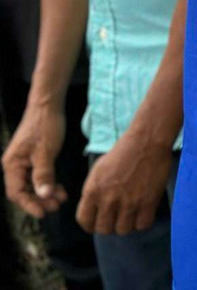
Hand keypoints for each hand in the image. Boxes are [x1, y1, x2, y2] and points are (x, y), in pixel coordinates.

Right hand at [3, 100, 66, 217]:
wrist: (48, 105)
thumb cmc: (45, 126)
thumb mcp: (46, 152)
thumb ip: (43, 175)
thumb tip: (43, 196)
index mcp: (12, 165)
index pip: (16, 193)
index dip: (29, 205)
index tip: (43, 213)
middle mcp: (14, 165)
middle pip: (24, 190)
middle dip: (39, 200)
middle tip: (56, 206)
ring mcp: (23, 161)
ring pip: (32, 184)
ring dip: (45, 192)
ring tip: (62, 198)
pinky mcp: (33, 157)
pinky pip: (37, 176)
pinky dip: (48, 182)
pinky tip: (59, 188)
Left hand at [76, 130, 173, 235]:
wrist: (147, 140)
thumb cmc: (123, 152)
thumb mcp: (98, 170)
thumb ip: (93, 192)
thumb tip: (93, 210)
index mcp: (93, 190)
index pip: (85, 221)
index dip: (90, 225)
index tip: (98, 222)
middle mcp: (109, 199)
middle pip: (104, 229)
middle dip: (110, 225)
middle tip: (117, 217)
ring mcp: (129, 201)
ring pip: (123, 230)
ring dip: (127, 224)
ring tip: (131, 213)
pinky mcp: (148, 201)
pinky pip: (142, 225)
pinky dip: (143, 221)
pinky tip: (144, 211)